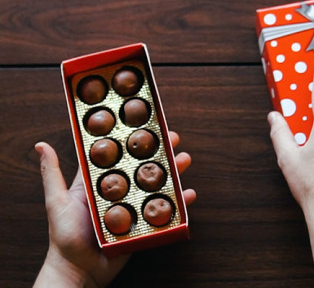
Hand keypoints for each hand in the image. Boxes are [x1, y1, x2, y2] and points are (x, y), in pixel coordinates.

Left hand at [34, 131, 195, 287]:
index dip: (132, 140)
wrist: (79, 270)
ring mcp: (133, 208)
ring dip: (172, 173)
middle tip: (173, 139)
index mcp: (100, 183)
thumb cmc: (65, 236)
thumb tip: (41, 145)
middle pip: (142, 168)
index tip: (145, 126)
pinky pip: (164, 212)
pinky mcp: (144, 225)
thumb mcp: (57, 201)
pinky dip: (179, 205)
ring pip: (156, 186)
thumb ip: (52, 173)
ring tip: (184, 160)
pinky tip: (188, 195)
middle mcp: (119, 192)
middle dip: (159, 152)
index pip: (118, 156)